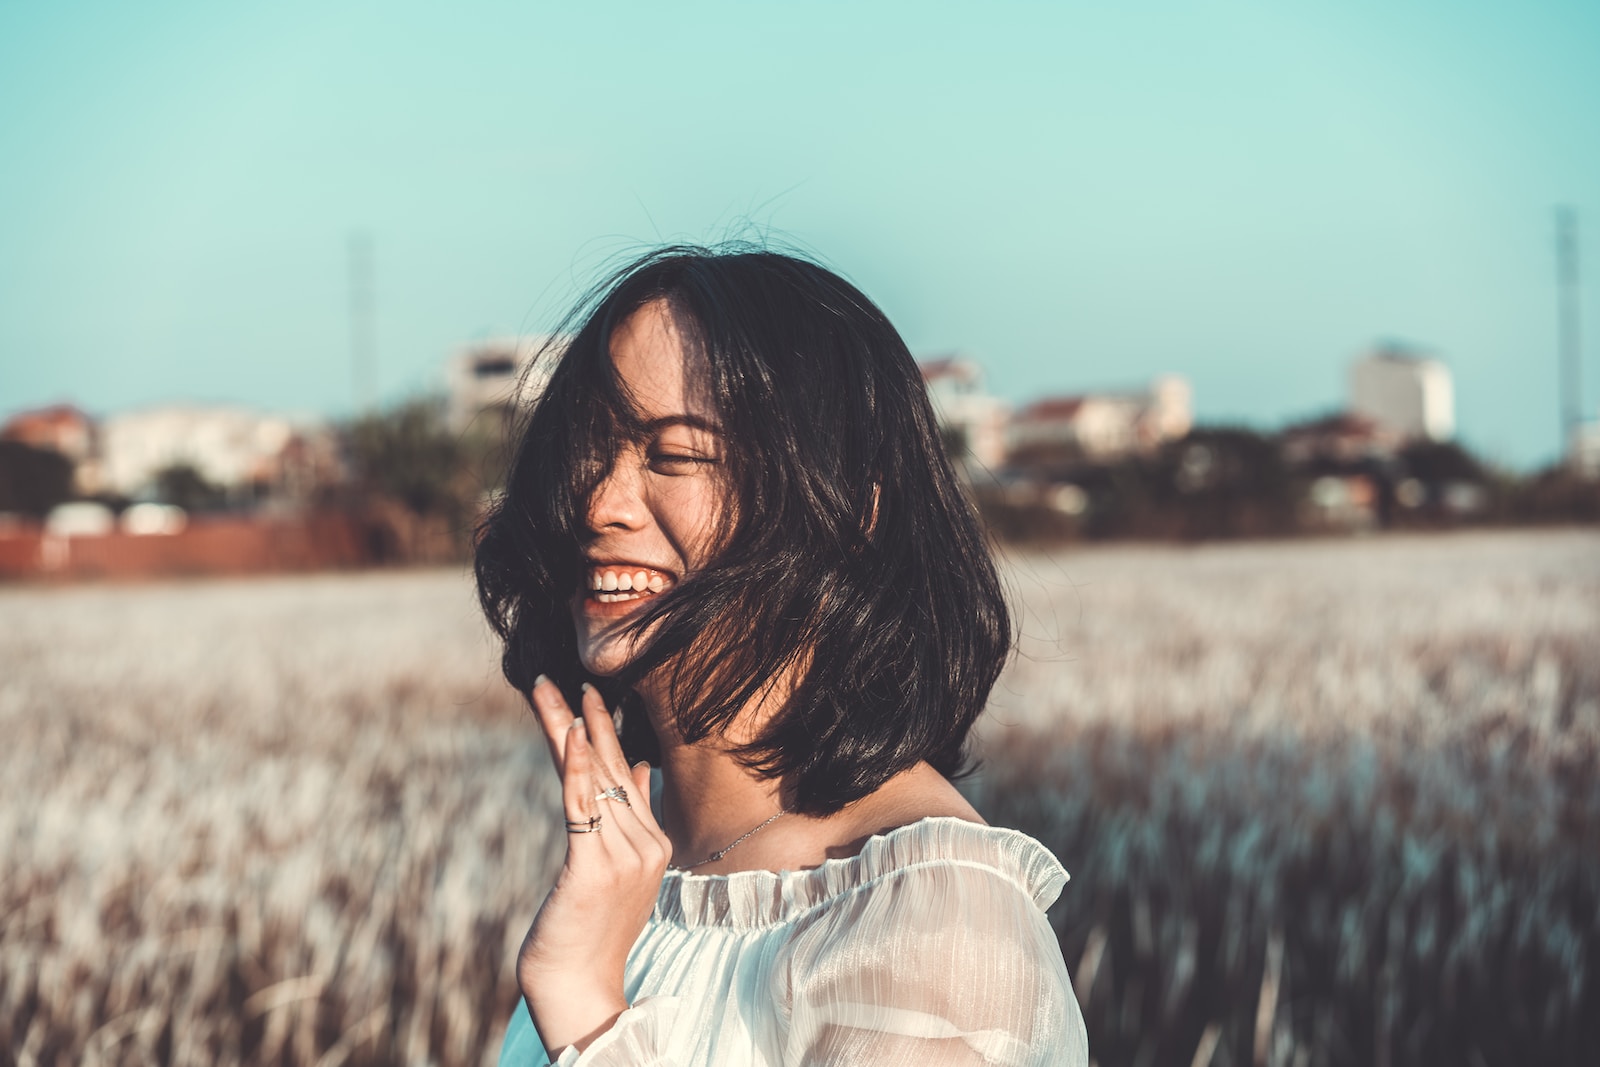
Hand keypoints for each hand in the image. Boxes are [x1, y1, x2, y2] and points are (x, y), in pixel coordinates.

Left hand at [518, 677, 672, 1054]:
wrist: (580, 985)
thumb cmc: (590, 929)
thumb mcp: (620, 870)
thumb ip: (633, 817)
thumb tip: (642, 768)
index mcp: (654, 840)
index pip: (624, 772)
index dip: (604, 731)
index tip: (589, 694)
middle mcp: (646, 842)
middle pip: (612, 766)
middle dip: (588, 718)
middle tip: (569, 676)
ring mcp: (625, 855)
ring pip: (594, 778)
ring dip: (569, 730)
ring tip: (550, 690)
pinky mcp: (594, 866)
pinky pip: (584, 806)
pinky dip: (578, 767)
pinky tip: (570, 734)